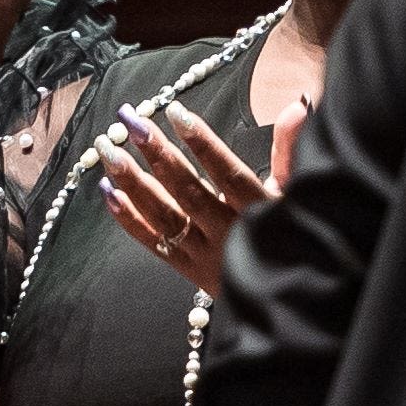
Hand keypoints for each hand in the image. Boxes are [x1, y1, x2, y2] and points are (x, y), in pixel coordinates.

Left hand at [100, 100, 298, 292]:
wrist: (286, 299)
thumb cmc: (294, 235)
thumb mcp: (297, 194)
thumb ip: (290, 150)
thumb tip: (296, 106)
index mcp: (260, 212)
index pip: (228, 174)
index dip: (203, 143)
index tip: (175, 112)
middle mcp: (229, 234)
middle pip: (188, 191)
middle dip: (158, 154)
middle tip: (131, 121)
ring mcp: (205, 255)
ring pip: (164, 215)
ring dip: (133, 181)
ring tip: (108, 148)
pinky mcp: (187, 269)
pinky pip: (152, 243)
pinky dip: (128, 218)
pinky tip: (108, 192)